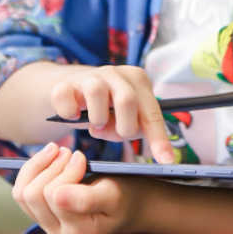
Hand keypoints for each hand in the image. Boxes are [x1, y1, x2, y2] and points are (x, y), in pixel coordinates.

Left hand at [11, 142, 144, 233]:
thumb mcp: (113, 195)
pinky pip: (21, 193)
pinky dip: (31, 171)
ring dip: (37, 166)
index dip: (65, 170)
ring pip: (22, 194)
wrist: (126, 205)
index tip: (81, 156)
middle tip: (68, 151)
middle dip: (50, 167)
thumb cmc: (123, 198)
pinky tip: (48, 159)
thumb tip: (57, 197)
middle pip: (33, 195)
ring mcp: (48, 227)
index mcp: (78, 232)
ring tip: (58, 151)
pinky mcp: (41, 216)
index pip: (53, 195)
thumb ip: (86, 199)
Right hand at [50, 65, 174, 163]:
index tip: (166, 160)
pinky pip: (68, 101)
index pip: (152, 113)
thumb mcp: (126, 118)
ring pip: (97, 93)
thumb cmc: (108, 109)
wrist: (75, 93)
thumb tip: (137, 142)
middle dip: (122, 127)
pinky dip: (70, 114)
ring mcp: (90, 75)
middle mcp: (116, 72)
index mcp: (138, 80)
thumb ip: (133, 129)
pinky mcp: (66, 84)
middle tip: (113, 133)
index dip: (158, 138)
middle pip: (127, 100)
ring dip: (97, 119)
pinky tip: (74, 116)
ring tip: (96, 124)